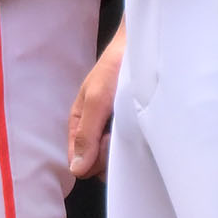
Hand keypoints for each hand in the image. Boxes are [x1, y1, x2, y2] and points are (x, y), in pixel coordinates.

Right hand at [68, 19, 125, 180]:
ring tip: (131, 124)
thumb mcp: (96, 98)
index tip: (104, 142)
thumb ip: (86, 134)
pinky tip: (139, 128)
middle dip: (107, 155)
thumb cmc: (114, 67)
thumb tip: (76, 170)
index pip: (78, 161)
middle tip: (119, 129)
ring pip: (112, 159)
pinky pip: (127, 149)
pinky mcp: (129, 129)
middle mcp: (94, 130)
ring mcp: (112, 131)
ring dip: (121, 149)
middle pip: (96, 164)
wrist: (141, 47)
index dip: (92, 159)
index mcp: (79, 122)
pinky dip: (132, 144)